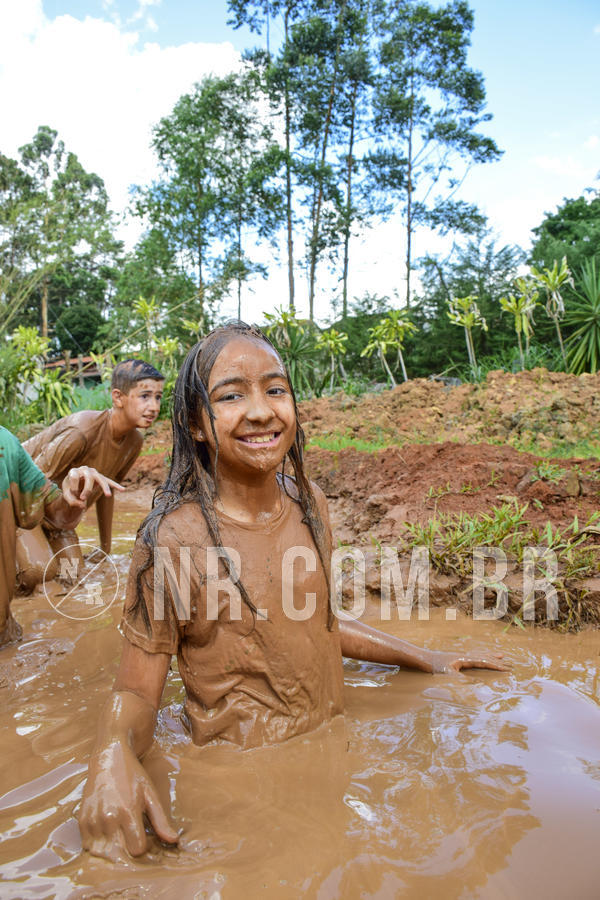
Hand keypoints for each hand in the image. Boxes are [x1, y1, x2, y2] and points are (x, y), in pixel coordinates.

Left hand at [61, 467, 124, 508]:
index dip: (74, 487)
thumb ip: (71, 502)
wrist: (75, 486)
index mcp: (74, 471)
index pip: (75, 476)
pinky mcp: (100, 478)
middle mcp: (84, 469)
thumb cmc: (70, 490)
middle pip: (89, 477)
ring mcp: (94, 473)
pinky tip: (122, 490)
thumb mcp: (67, 496)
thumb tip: (83, 506)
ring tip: (108, 495)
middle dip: (87, 489)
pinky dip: (115, 485)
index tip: (73, 495)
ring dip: (105, 487)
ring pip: (101, 479)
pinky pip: (109, 481)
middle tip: (83, 498)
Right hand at [78, 740, 177, 860]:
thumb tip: (174, 840)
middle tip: (130, 836)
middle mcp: (109, 818)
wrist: (109, 758)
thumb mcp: (150, 795)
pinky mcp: (82, 820)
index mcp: (128, 811)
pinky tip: (105, 831)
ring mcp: (93, 819)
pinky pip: (88, 846)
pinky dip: (97, 844)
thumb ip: (161, 820)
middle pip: (118, 854)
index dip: (142, 846)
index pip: (136, 849)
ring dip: (110, 849)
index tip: (142, 836)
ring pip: (102, 853)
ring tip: (117, 834)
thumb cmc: (133, 776)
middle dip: (126, 850)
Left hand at [426, 649, 507, 673]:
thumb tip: (473, 683)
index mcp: (465, 658)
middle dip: (498, 662)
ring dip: (492, 656)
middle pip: (485, 657)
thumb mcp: (447, 674)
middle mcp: (466, 655)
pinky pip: (475, 655)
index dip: (496, 666)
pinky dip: (483, 655)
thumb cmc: (435, 667)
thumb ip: (459, 679)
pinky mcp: (459, 657)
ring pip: (481, 654)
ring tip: (502, 655)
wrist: (426, 659)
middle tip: (510, 665)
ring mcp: (463, 655)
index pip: (484, 662)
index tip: (507, 669)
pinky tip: (483, 657)